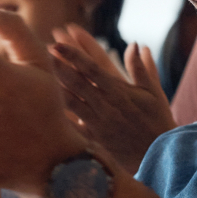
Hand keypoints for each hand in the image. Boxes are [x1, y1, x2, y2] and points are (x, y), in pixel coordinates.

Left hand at [49, 26, 176, 173]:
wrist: (158, 156)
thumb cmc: (157, 122)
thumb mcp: (154, 93)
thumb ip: (143, 68)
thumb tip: (137, 44)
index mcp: (119, 92)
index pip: (92, 67)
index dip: (74, 54)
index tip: (58, 42)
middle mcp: (105, 105)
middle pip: (76, 81)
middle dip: (58, 64)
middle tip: (42, 49)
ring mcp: (97, 123)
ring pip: (69, 100)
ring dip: (54, 84)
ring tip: (38, 70)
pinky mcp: (92, 138)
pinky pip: (71, 125)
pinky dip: (57, 114)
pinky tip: (43, 104)